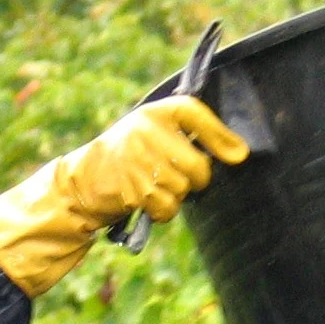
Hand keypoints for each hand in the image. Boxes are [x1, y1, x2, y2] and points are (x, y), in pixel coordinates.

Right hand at [0, 96, 247, 295]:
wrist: (82, 181)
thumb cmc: (129, 157)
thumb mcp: (157, 135)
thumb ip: (198, 137)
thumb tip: (241, 154)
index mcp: (155, 112)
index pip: (194, 112)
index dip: (220, 135)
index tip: (239, 156)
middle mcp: (146, 130)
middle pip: (199, 166)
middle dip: (194, 180)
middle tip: (173, 176)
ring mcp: (139, 159)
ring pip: (184, 189)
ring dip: (175, 197)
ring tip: (152, 186)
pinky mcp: (133, 188)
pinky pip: (168, 207)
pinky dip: (163, 211)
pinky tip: (147, 200)